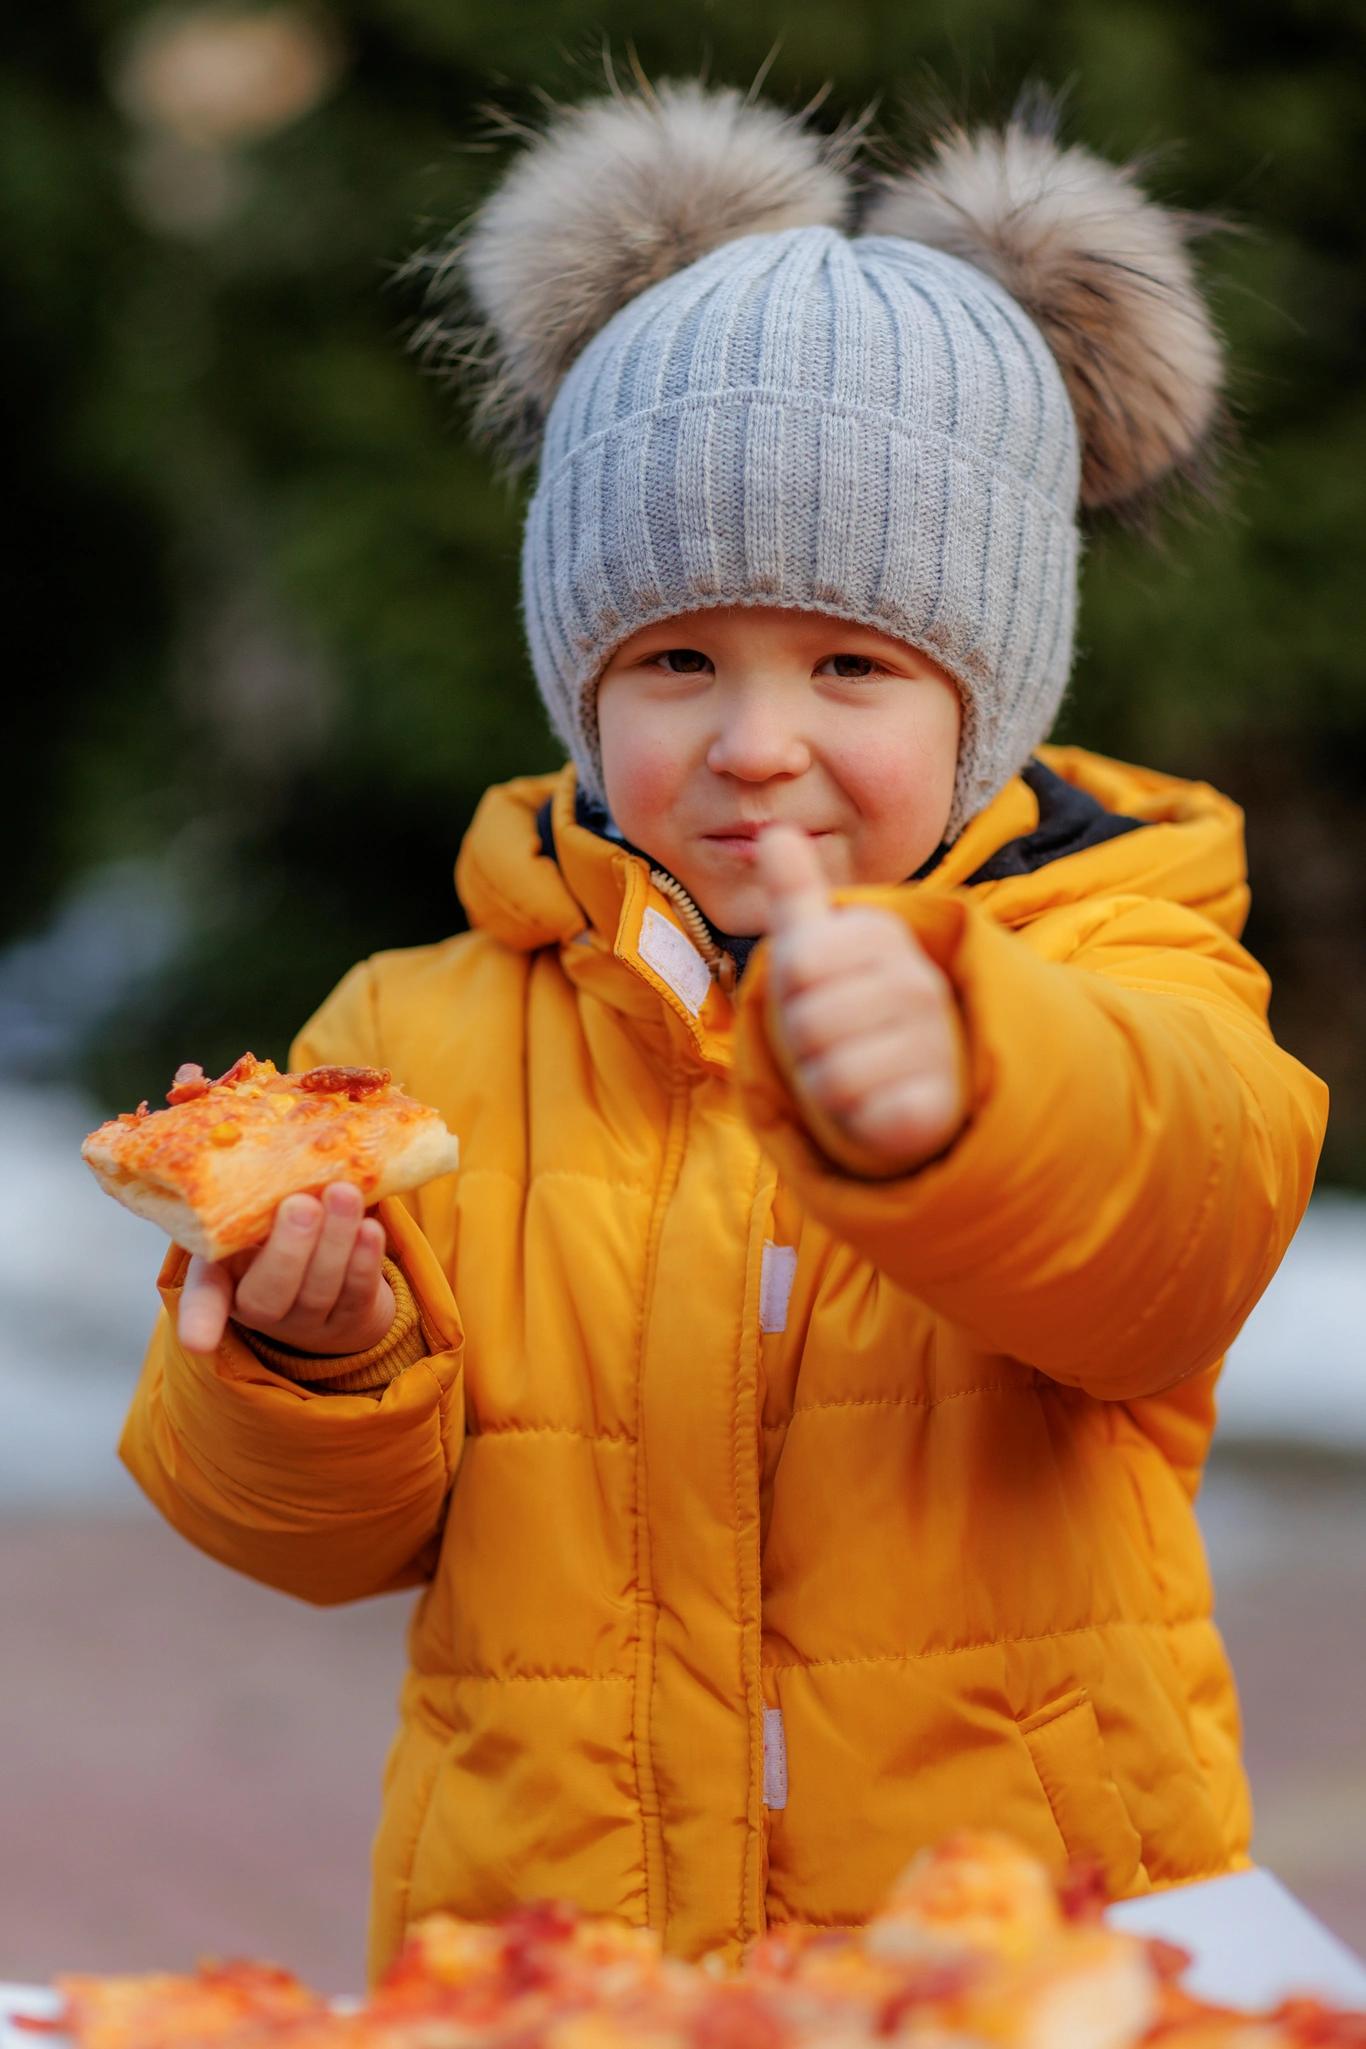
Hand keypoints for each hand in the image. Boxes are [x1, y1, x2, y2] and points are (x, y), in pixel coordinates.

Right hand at [177, 1183, 395, 1356]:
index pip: (204, 1297)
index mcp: (223, 1275)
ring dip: (335, 1242)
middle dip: (288, 1250)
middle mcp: (260, 1306)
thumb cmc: (278, 1225)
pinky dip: (366, 1260)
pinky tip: (372, 1228)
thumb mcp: (254, 1205)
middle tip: (301, 1203)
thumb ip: (251, 1175)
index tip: (199, 1341)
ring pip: (318, 1291)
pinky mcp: (351, 1319)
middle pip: (268, 1295)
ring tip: (345, 1194)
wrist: (329, 1271)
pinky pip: (357, 1292)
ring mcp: (306, 1320)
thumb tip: (239, 1092)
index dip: (200, 1318)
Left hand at [754, 825, 968, 1176]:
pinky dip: (859, 1123)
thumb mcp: (817, 949)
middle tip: (833, 1044)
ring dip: (825, 1089)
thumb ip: (797, 895)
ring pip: (831, 1077)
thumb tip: (776, 832)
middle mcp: (919, 984)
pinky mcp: (941, 1105)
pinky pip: (867, 1119)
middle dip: (801, 1047)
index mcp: (882, 937)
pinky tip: (879, 1108)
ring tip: (855, 1076)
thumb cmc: (851, 1010)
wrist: (920, 1082)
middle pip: (807, 1024)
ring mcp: (937, 1043)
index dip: (788, 993)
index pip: (797, 964)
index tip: (817, 995)